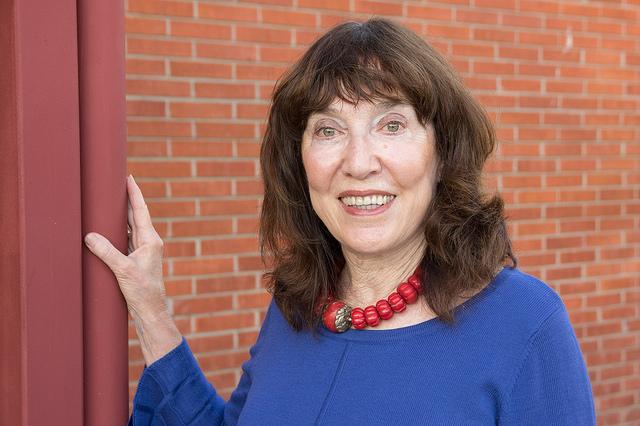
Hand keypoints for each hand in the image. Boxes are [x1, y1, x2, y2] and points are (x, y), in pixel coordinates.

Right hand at [84, 175, 166, 321]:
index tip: (129, 177)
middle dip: (127, 200)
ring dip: (122, 214)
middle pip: (136, 216)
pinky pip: (126, 239)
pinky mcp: (137, 259)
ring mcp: (144, 250)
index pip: (141, 211)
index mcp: (150, 240)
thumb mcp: (122, 270)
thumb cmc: (142, 291)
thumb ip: (106, 252)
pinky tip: (110, 227)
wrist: (150, 310)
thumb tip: (89, 236)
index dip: (134, 193)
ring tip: (111, 200)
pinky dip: (119, 230)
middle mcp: (149, 242)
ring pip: (131, 227)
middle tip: (117, 183)